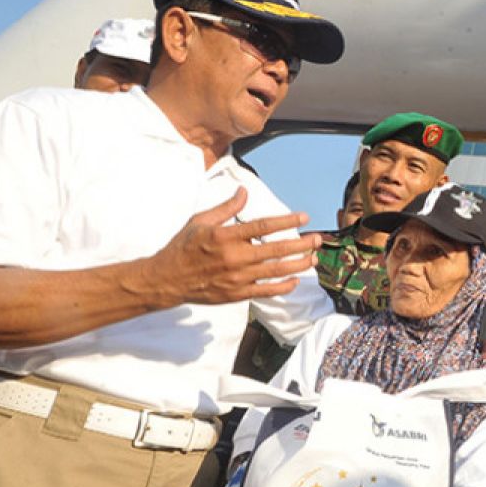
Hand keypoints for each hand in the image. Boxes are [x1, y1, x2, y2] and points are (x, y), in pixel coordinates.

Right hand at [149, 187, 318, 305]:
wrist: (168, 279)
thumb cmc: (184, 247)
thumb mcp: (200, 221)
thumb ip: (226, 209)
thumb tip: (244, 192)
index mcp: (225, 236)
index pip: (263, 226)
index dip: (286, 221)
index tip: (303, 217)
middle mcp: (234, 257)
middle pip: (276, 249)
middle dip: (301, 244)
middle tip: (317, 239)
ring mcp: (237, 277)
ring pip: (276, 271)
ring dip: (298, 265)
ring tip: (313, 258)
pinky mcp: (237, 293)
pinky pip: (266, 290)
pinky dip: (283, 286)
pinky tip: (295, 280)